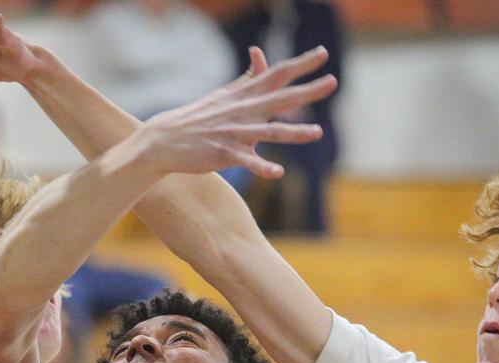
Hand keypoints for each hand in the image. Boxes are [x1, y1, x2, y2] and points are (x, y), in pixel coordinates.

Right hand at [132, 45, 336, 178]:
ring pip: (269, 131)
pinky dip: (262, 167)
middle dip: (308, 90)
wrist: (165, 139)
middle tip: (333, 81)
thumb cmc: (198, 117)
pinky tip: (278, 173)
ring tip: (317, 133)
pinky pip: (247, 161)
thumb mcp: (224, 94)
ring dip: (294, 132)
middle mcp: (242, 110)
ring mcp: (233, 132)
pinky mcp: (223, 154)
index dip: (301, 64)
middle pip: (281, 98)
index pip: (277, 74)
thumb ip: (248, 77)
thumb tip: (259, 53)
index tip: (323, 53)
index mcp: (244, 95)